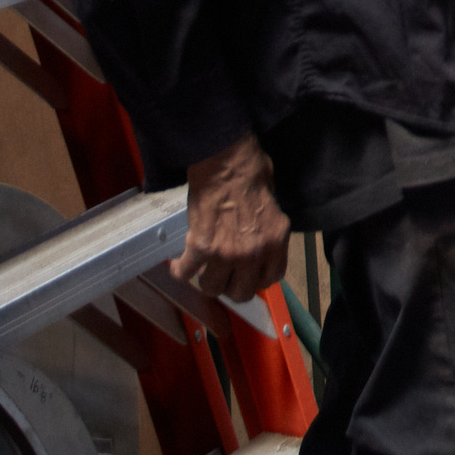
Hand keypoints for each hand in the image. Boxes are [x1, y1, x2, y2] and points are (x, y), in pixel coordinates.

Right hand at [174, 133, 289, 302]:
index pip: (270, 279)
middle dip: (231, 285)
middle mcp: (254, 253)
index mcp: (276, 241)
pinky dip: (180, 270)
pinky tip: (179, 265)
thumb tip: (259, 241)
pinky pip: (187, 272)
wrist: (226, 161)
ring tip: (202, 269)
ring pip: (212, 287)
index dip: (256, 278)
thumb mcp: (274, 205)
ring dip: (206, 279)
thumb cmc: (252, 173)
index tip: (248, 273)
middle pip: (241, 292)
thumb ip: (268, 231)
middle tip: (224, 273)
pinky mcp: (201, 247)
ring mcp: (227, 253)